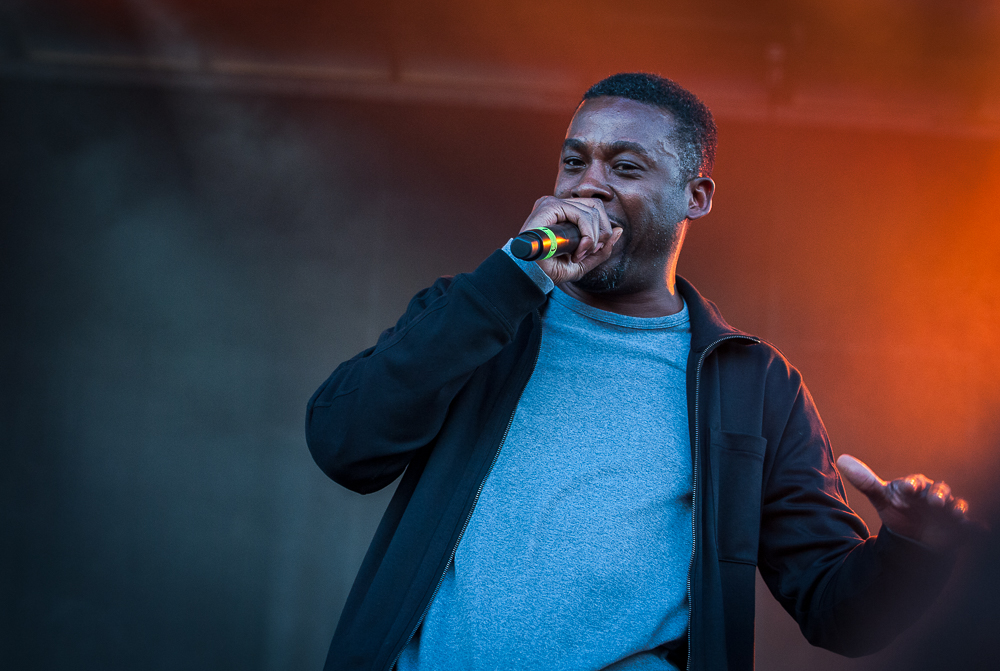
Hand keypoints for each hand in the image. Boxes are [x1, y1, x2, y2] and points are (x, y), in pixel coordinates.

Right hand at [518, 196, 622, 284]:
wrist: (531, 275)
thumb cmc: (551, 269)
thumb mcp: (583, 262)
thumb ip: (602, 248)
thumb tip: (619, 230)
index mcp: (564, 213)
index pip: (595, 209)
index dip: (601, 230)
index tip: (592, 251)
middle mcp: (558, 204)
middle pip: (597, 206)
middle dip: (600, 233)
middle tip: (588, 252)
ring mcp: (553, 203)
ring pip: (592, 211)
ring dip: (592, 238)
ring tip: (579, 254)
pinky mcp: (549, 207)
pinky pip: (581, 215)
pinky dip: (586, 235)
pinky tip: (578, 251)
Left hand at [837, 454, 971, 551]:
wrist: (915, 534)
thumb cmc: (899, 510)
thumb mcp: (882, 498)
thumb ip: (865, 482)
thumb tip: (841, 460)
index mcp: (916, 486)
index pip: (914, 481)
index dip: (911, 484)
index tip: (906, 488)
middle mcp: (935, 495)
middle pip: (940, 490)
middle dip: (939, 494)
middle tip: (935, 501)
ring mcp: (949, 511)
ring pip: (957, 506)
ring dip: (958, 508)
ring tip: (955, 513)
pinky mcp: (960, 528)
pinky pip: (971, 527)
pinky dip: (976, 528)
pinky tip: (981, 529)